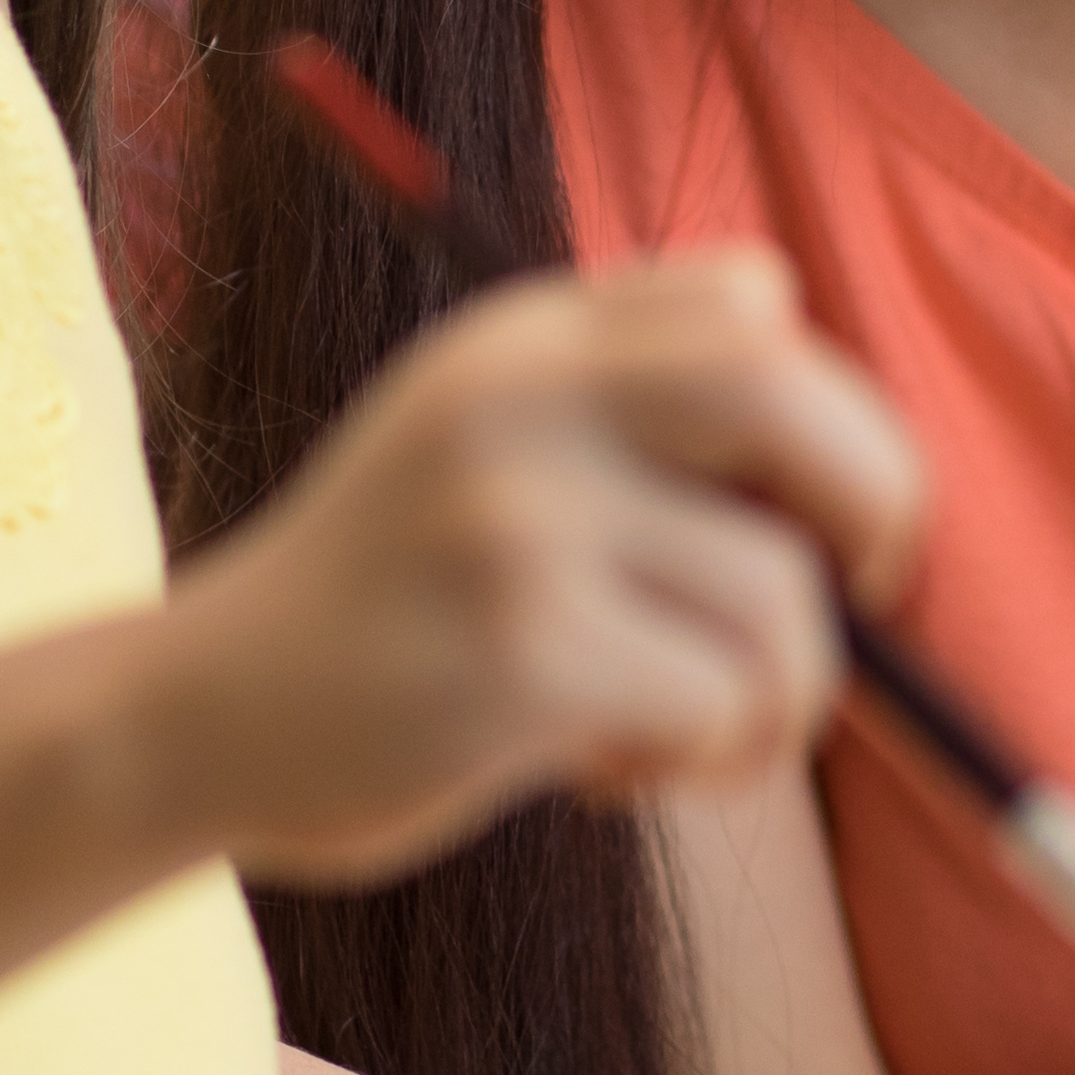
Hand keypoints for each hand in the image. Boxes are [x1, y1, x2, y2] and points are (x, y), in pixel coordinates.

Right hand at [157, 250, 917, 887]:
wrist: (191, 720)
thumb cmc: (387, 608)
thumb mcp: (485, 448)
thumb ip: (634, 417)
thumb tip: (869, 485)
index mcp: (523, 337)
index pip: (751, 302)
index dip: (833, 408)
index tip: (825, 509)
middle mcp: (520, 401)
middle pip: (790, 399)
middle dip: (882, 504)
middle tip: (868, 599)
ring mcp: (516, 523)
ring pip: (779, 604)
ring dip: (769, 700)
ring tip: (667, 731)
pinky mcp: (520, 656)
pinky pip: (717, 706)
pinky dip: (699, 763)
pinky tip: (602, 772)